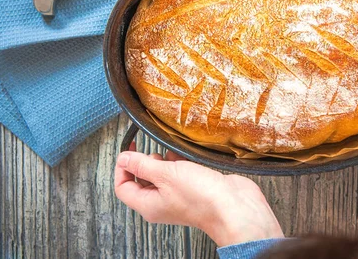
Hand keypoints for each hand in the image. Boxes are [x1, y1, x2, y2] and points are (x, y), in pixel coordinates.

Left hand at [114, 143, 282, 246]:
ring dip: (166, 161)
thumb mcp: (165, 175)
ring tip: (174, 154)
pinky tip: (188, 156)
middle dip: (145, 162)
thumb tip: (123, 158)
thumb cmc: (202, 197)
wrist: (234, 207)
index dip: (122, 168)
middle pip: (142, 180)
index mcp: (148, 204)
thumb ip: (142, 164)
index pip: (123, 187)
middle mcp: (162, 202)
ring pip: (163, 175)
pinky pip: (181, 173)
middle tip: (155, 153)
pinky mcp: (195, 188)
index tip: (129, 151)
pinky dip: (182, 162)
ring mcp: (179, 196)